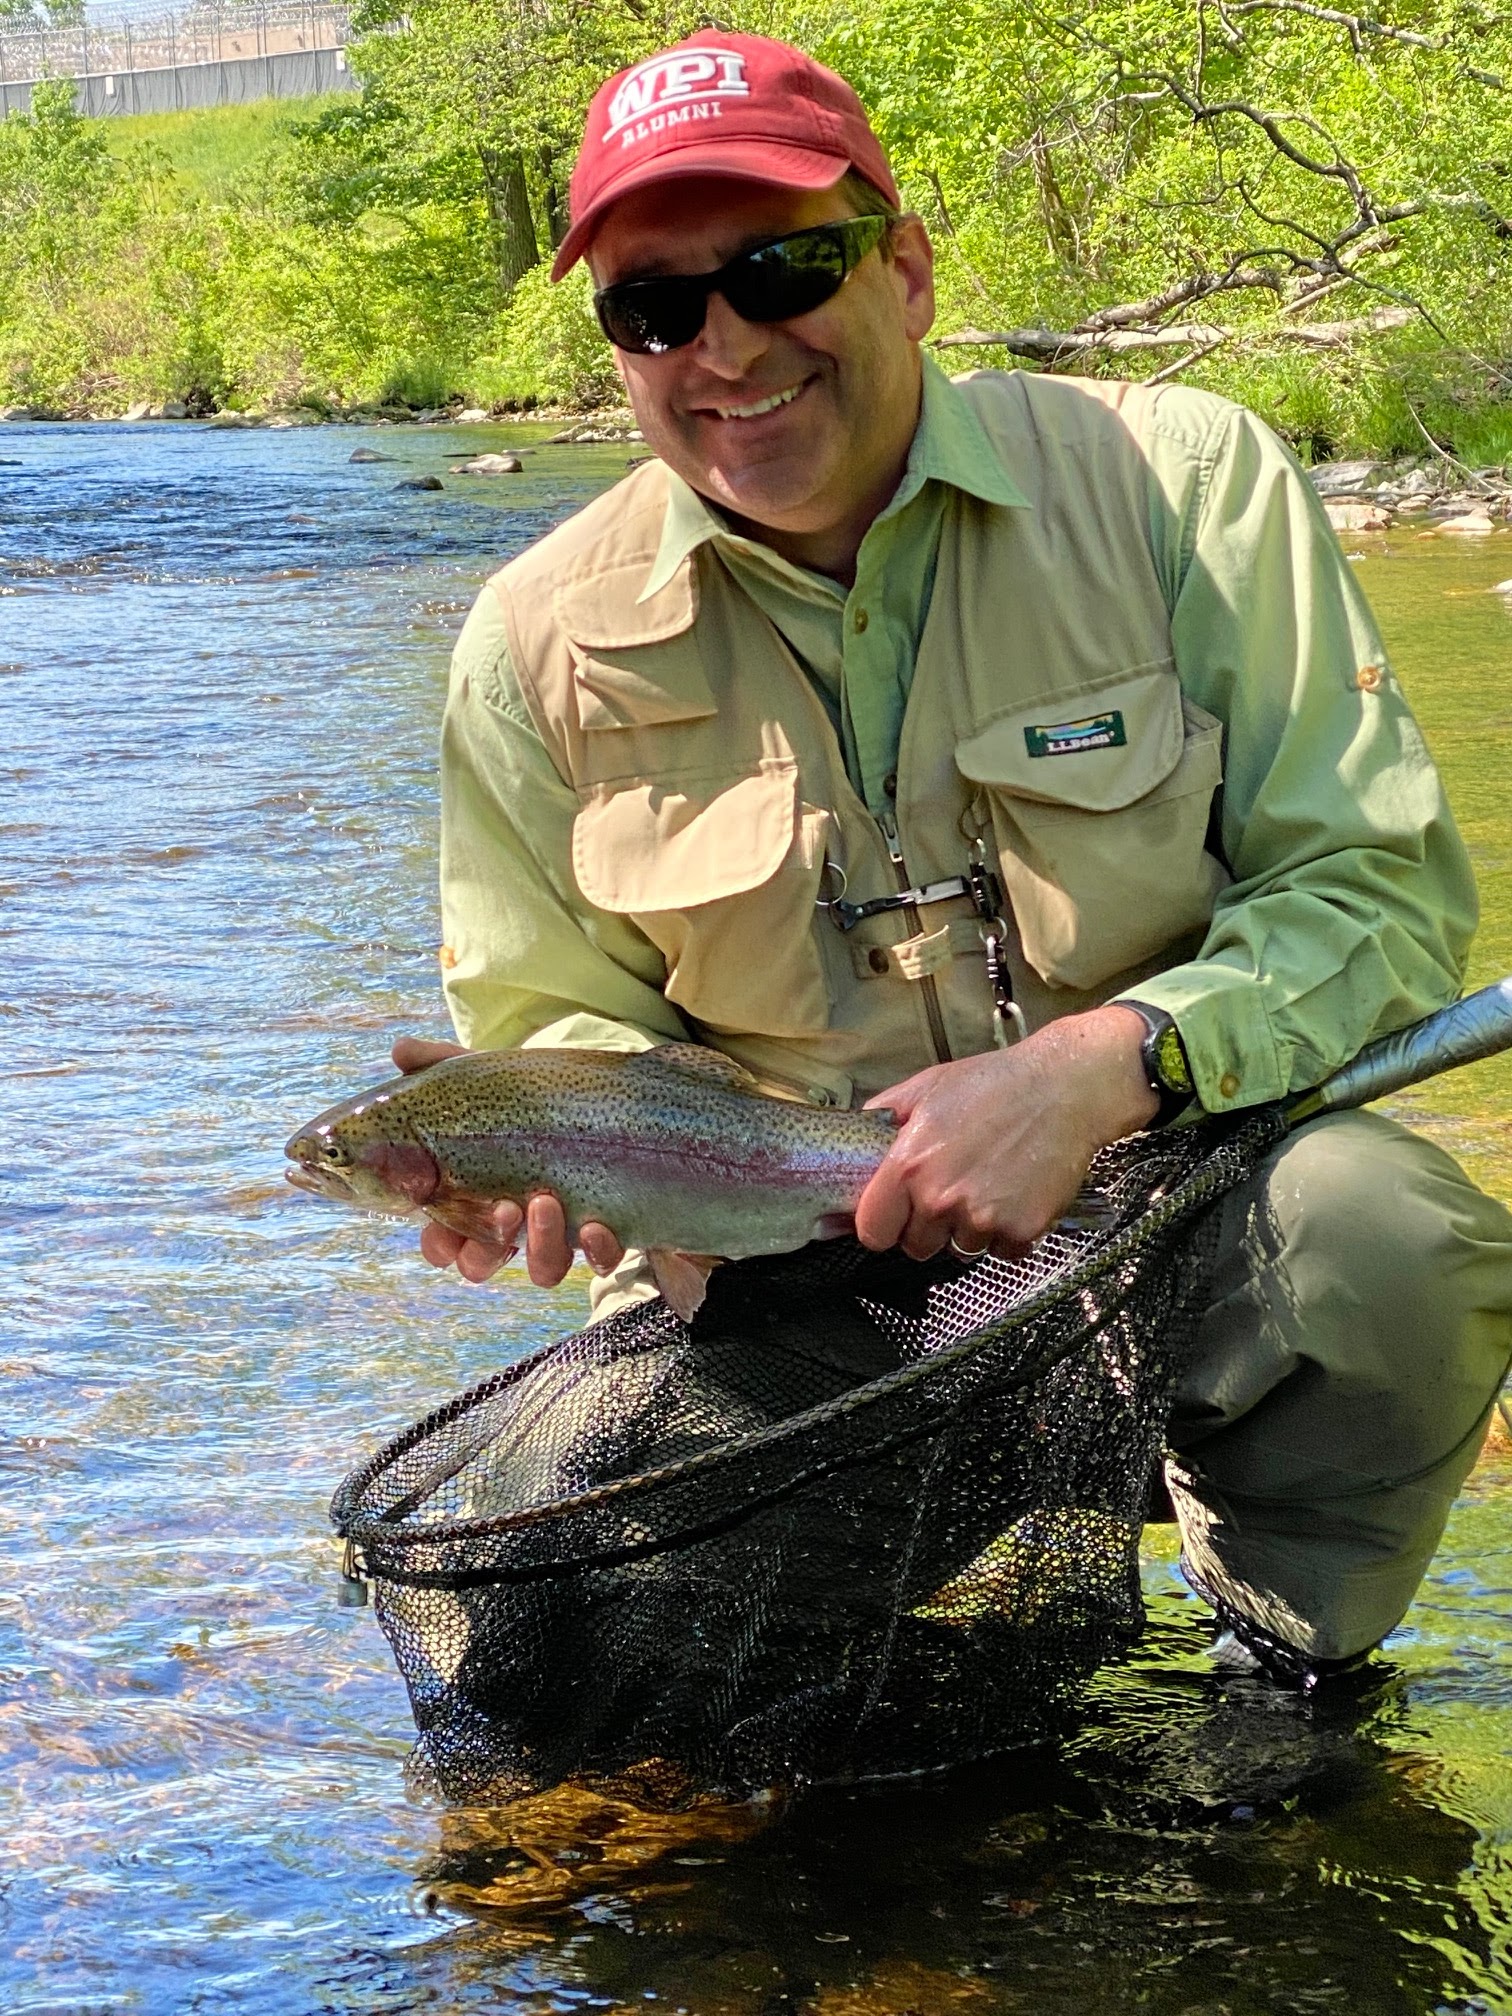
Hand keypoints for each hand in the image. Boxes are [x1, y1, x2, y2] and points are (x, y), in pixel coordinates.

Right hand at [389, 1036, 625, 1285]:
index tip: (443, 1223)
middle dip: (486, 1249)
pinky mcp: (604, 1232)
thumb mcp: (482, 1079)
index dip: (440, 1242)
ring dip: (540, 1247)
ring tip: (545, 1202)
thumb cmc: (523, 1099)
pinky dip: (598, 1251)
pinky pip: (602, 1259)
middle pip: (483, 1264)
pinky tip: (596, 1226)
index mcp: (472, 1202)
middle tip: (502, 1207)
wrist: (597, 1097)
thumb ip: (438, 1064)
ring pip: (542, 1269)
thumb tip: (400, 1050)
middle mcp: (512, 1227)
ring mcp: (559, 1233)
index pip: (442, 1242)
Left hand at [852, 1006, 1158, 1262]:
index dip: (884, 1224)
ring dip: (971, 1228)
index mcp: (908, 1166)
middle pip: (917, 1247)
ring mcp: (983, 1219)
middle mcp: (941, 1198)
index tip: (896, 1215)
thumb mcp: (926, 1087)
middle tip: (953, 1190)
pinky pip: (1002, 1251)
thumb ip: (884, 1116)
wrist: (1065, 1088)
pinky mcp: (1021, 1231)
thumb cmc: (994, 1083)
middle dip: (930, 1226)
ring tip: (989, 1184)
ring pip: (962, 1248)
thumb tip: (859, 1135)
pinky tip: (1016, 1194)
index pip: (873, 1232)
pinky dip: (1009, 1232)